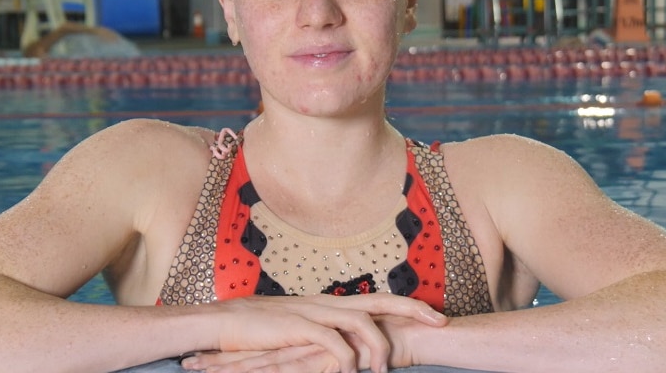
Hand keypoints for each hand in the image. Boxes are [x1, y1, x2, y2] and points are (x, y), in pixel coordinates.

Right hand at [187, 294, 445, 372]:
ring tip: (382, 371)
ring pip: (363, 322)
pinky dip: (347, 358)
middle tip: (441, 321)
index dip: (407, 305)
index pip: (377, 299)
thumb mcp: (298, 331)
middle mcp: (327, 303)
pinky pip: (334, 341)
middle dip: (414, 309)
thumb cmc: (260, 331)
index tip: (433, 315)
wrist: (224, 323)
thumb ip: (323, 336)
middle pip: (380, 300)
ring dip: (378, 347)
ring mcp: (314, 312)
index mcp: (330, 303)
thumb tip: (347, 350)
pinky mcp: (299, 326)